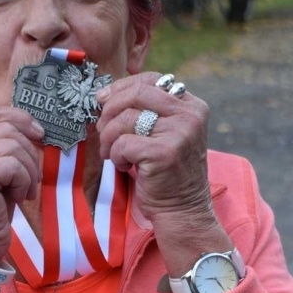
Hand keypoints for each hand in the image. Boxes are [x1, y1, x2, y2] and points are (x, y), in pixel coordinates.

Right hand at [0, 106, 44, 264]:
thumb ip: (3, 146)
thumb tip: (35, 128)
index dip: (19, 118)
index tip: (39, 135)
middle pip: (7, 128)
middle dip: (29, 152)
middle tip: (32, 179)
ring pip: (13, 146)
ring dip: (29, 171)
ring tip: (24, 191)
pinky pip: (14, 166)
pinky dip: (24, 182)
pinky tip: (18, 198)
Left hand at [95, 72, 231, 273]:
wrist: (183, 211)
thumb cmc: (166, 173)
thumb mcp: (165, 134)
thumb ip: (148, 112)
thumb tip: (105, 95)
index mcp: (192, 106)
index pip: (151, 80)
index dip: (121, 87)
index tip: (102, 100)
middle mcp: (190, 115)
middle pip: (136, 94)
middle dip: (110, 110)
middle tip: (101, 129)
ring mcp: (180, 133)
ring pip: (126, 118)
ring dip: (109, 138)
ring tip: (112, 154)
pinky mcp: (164, 153)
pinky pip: (123, 143)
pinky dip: (115, 156)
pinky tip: (123, 166)